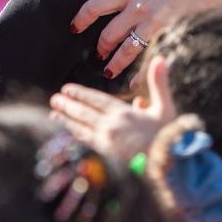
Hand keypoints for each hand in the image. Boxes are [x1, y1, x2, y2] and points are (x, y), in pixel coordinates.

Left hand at [51, 58, 176, 160]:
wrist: (168, 162)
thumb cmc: (167, 133)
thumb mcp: (165, 106)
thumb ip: (159, 83)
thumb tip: (161, 59)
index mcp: (124, 113)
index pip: (96, 101)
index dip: (80, 94)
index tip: (67, 89)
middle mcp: (112, 126)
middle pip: (84, 114)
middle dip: (68, 106)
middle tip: (54, 99)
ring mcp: (108, 141)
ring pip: (82, 128)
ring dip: (67, 120)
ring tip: (54, 114)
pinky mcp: (108, 153)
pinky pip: (87, 140)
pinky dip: (76, 134)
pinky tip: (70, 130)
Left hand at [70, 0, 221, 76]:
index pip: (95, 6)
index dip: (80, 18)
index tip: (74, 28)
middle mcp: (138, 9)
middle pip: (108, 34)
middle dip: (99, 47)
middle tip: (97, 54)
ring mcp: (153, 25)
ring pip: (126, 50)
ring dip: (114, 64)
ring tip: (108, 71)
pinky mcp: (167, 36)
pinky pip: (148, 58)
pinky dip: (139, 74)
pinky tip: (132, 83)